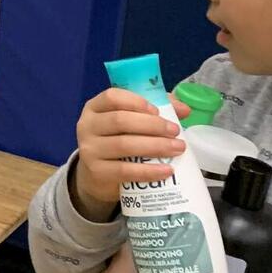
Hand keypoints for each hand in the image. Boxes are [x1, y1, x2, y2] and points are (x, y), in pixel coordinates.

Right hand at [70, 89, 188, 220]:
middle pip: (120, 120)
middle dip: (152, 125)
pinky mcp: (97, 172)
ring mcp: (89, 149)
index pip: (111, 97)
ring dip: (155, 146)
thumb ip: (154, 111)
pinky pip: (125, 170)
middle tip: (175, 131)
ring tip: (177, 148)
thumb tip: (184, 109)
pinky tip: (167, 170)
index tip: (157, 111)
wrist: (98, 175)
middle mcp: (87, 126)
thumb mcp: (130, 122)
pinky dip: (148, 170)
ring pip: (124, 145)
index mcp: (95, 108)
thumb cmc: (118, 140)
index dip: (136, 101)